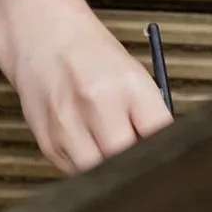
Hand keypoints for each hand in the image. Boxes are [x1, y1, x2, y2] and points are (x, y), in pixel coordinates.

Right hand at [0, 0, 171, 171]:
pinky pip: (75, 171)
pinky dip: (86, 165)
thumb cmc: (93, 56)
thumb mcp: (133, 75)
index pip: (160, 134)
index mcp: (130, 86)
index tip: (167, 151)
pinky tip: (87, 143)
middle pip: (128, 158)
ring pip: (99, 172)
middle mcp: (99, 106)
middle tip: (137, 151)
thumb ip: (149, 112)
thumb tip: (164, 147)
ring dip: (109, 167)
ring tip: (109, 146)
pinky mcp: (49, 143)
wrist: (44, 39)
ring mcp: (70, 127)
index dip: (165, 147)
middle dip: (136, 160)